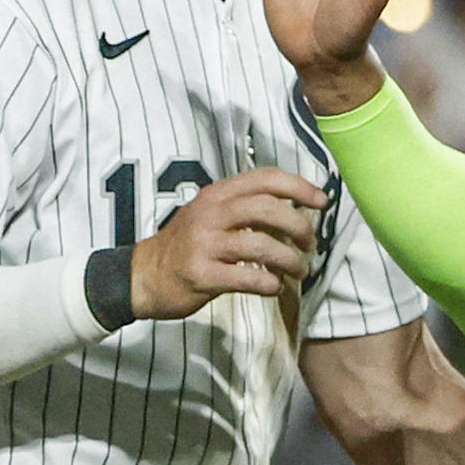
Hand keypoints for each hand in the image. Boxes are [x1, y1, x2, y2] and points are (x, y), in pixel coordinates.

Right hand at [130, 165, 324, 318]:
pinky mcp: (201, 275)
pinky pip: (246, 277)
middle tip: (311, 244)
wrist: (143, 276)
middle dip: (300, 226)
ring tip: (299, 270)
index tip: (321, 201)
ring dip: (290, 260)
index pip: (265, 178)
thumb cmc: (186, 247)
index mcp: (216, 194)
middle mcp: (210, 214)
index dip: (299, 187)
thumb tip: (295, 210)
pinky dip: (268, 283)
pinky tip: (273, 287)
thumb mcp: (210, 215)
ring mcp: (204, 244)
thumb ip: (245, 208)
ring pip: (262, 245)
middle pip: (267, 209)